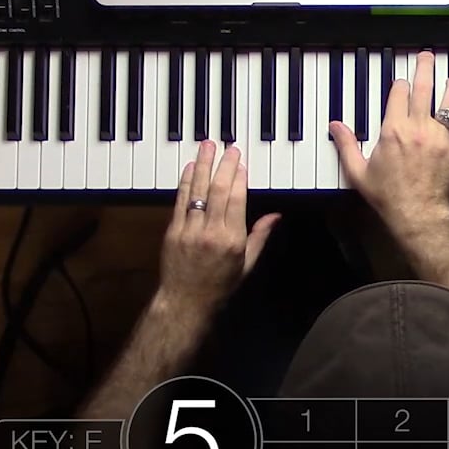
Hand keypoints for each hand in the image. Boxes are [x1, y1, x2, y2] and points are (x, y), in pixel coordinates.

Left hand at [159, 141, 280, 309]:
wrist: (186, 301)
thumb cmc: (220, 285)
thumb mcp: (247, 264)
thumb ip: (260, 236)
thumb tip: (276, 216)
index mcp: (233, 240)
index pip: (236, 200)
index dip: (238, 178)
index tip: (240, 162)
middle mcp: (211, 232)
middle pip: (217, 191)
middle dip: (223, 166)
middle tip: (228, 148)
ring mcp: (189, 230)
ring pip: (197, 191)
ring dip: (202, 166)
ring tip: (207, 146)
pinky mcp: (173, 231)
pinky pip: (180, 201)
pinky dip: (186, 182)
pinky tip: (190, 167)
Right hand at [328, 50, 448, 233]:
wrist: (416, 214)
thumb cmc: (388, 196)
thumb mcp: (358, 172)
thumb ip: (347, 145)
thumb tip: (335, 127)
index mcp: (393, 130)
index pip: (399, 93)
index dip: (400, 84)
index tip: (401, 83)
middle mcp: (418, 129)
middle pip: (424, 88)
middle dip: (425, 68)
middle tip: (427, 57)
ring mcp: (440, 138)